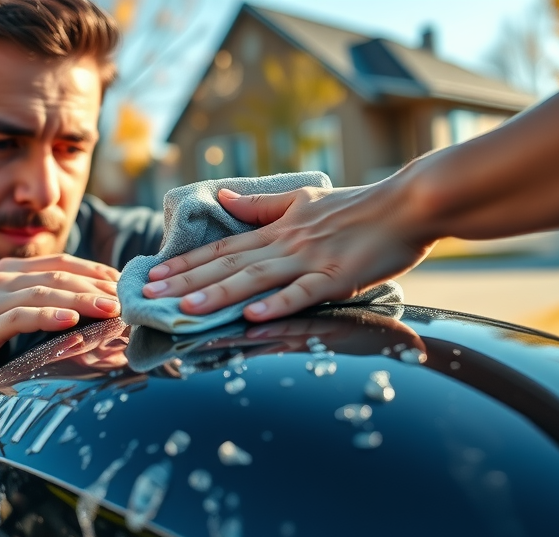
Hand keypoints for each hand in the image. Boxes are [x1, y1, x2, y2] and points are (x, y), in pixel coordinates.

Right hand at [0, 254, 121, 402]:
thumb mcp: (19, 313)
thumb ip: (49, 301)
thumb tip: (99, 302)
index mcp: (13, 270)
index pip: (63, 263)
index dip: (97, 271)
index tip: (126, 285)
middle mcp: (1, 279)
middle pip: (58, 276)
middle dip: (96, 287)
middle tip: (126, 299)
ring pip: (44, 293)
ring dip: (81, 300)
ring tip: (109, 309)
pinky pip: (20, 318)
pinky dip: (47, 317)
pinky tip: (70, 322)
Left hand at [142, 182, 433, 321]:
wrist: (409, 205)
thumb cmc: (360, 206)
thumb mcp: (304, 201)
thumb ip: (262, 205)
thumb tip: (223, 198)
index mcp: (278, 231)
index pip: (222, 249)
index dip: (185, 262)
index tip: (153, 273)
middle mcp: (286, 245)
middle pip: (227, 265)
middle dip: (185, 281)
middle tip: (149, 295)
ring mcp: (311, 261)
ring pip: (256, 279)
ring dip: (218, 293)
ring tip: (184, 307)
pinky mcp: (338, 277)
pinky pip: (303, 293)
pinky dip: (278, 304)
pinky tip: (253, 316)